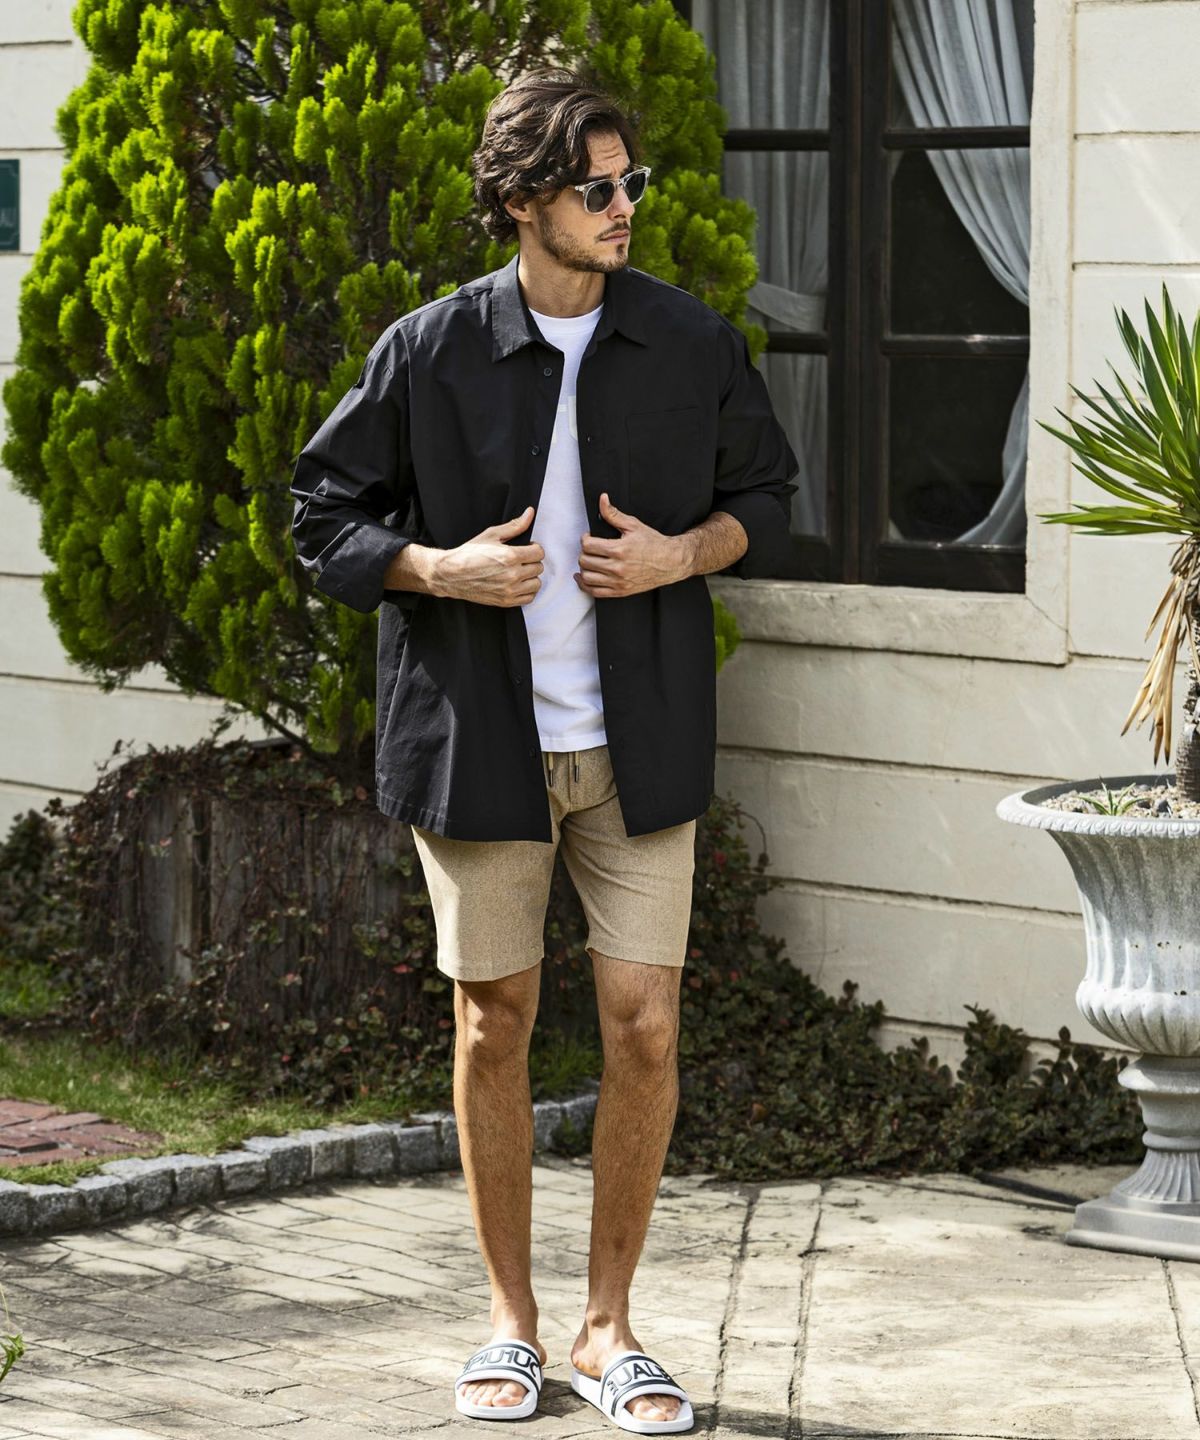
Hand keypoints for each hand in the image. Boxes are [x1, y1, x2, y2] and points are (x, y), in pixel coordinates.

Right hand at [435, 506, 544, 606]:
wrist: (452, 574)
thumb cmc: (469, 554)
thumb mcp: (491, 535)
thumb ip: (514, 526)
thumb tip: (529, 513)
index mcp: (510, 556)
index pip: (539, 553)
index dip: (534, 548)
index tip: (527, 548)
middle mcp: (512, 574)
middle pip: (538, 568)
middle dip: (531, 561)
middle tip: (521, 559)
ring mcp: (510, 590)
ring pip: (536, 584)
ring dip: (531, 577)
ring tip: (520, 571)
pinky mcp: (506, 601)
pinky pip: (529, 598)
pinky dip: (527, 591)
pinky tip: (518, 584)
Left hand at [575, 493, 691, 597]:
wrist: (671, 562)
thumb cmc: (654, 543)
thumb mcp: (634, 525)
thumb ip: (613, 514)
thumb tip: (602, 500)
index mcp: (619, 549)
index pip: (588, 545)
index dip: (585, 539)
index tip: (589, 537)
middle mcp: (617, 567)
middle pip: (585, 561)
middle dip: (584, 552)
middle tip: (590, 548)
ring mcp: (618, 582)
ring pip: (587, 577)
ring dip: (583, 568)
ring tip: (588, 561)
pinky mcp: (620, 591)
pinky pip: (595, 592)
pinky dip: (585, 585)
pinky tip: (584, 577)